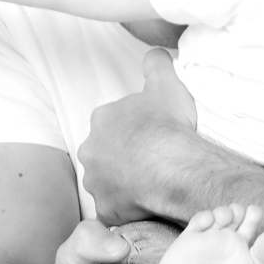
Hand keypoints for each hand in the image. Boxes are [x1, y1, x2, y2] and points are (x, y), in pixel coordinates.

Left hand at [77, 49, 197, 225]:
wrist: (172, 166)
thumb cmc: (166, 125)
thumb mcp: (165, 83)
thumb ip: (156, 64)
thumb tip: (155, 54)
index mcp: (102, 120)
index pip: (112, 122)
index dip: (133, 127)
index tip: (150, 133)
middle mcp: (91, 150)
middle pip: (105, 152)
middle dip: (122, 155)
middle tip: (150, 158)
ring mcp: (97, 183)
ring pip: (107, 182)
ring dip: (123, 182)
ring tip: (150, 182)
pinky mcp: (107, 209)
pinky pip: (115, 209)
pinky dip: (126, 208)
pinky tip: (144, 204)